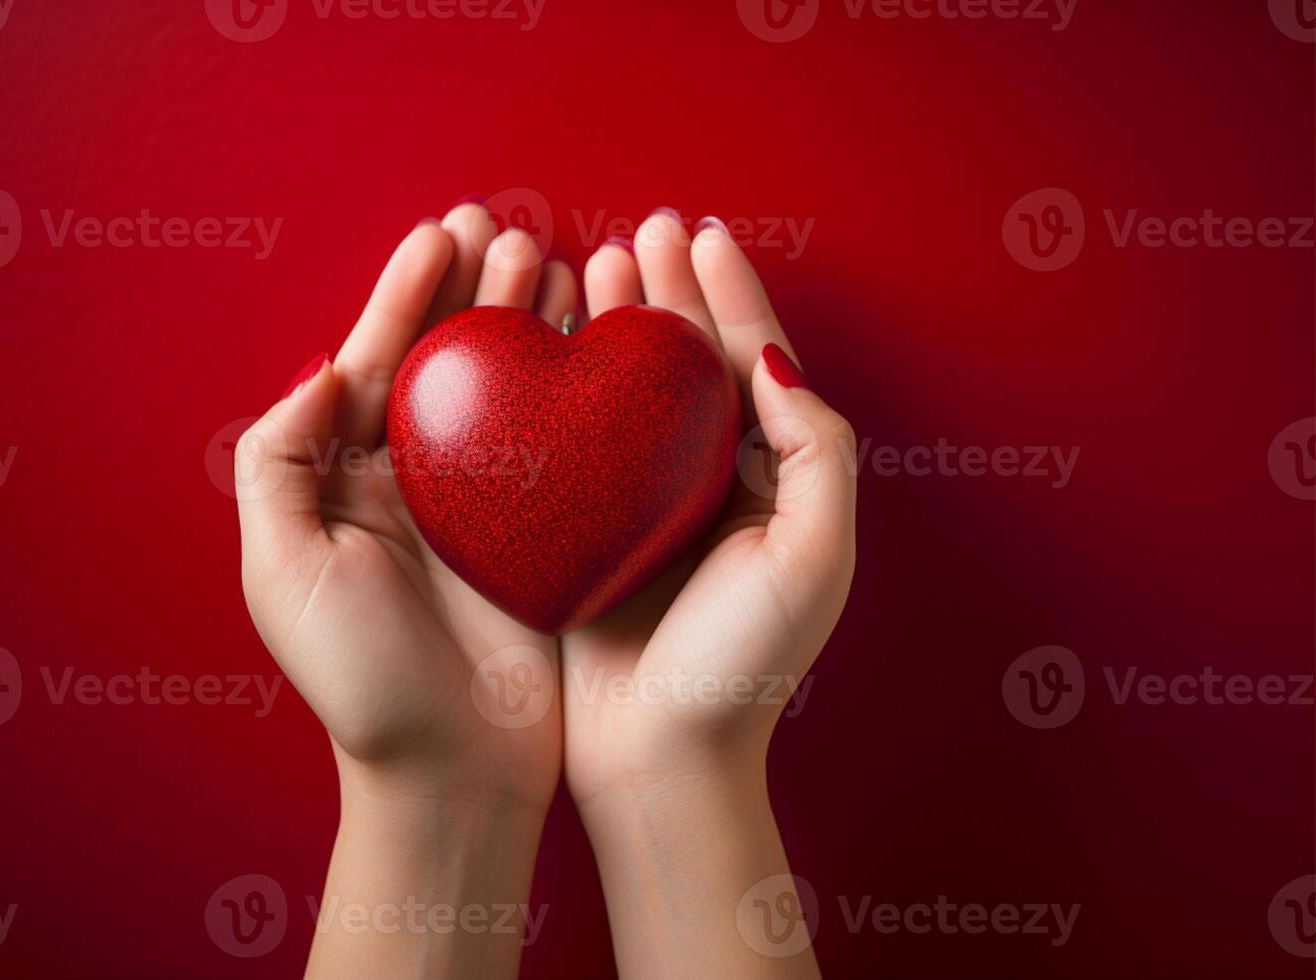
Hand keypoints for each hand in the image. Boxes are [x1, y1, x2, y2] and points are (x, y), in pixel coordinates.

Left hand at [235, 204, 576, 977]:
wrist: (451, 775)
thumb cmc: (363, 684)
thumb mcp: (284, 572)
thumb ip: (279, 462)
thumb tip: (322, 373)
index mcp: (346, 486)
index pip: (375, 365)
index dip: (404, 296)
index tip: (440, 235)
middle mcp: (414, 486)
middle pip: (444, 364)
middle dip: (469, 290)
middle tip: (503, 226)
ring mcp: (483, 509)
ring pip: (506, 391)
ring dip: (524, 322)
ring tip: (552, 257)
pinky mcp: (543, 537)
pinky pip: (559, 444)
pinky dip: (572, 388)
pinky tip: (592, 341)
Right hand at [561, 210, 856, 977]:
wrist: (661, 758)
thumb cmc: (744, 664)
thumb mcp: (813, 554)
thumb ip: (816, 449)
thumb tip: (773, 358)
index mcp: (770, 482)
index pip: (751, 365)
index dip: (730, 297)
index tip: (702, 237)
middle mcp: (708, 484)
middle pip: (687, 366)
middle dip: (670, 294)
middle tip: (643, 231)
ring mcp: (642, 505)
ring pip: (627, 394)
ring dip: (613, 327)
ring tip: (591, 264)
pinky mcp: (584, 532)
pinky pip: (573, 444)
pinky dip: (560, 390)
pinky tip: (541, 348)